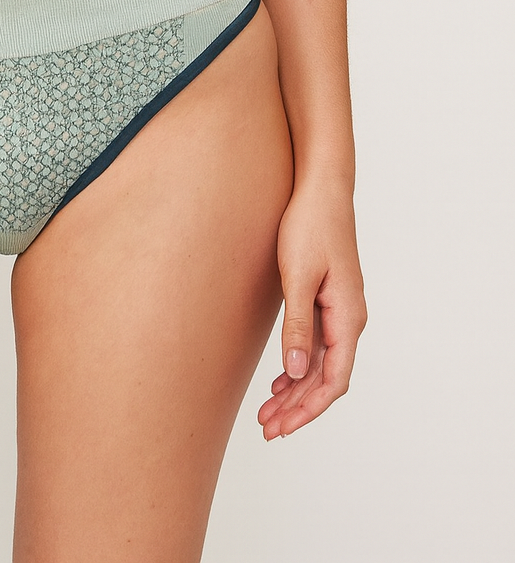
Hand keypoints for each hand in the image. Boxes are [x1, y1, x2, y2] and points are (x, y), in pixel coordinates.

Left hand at [259, 178, 366, 438]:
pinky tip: (281, 378)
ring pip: (321, 363)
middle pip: (327, 378)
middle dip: (298, 407)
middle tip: (267, 428)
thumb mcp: (298, 276)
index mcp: (348, 317)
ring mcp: (340, 309)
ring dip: (296, 389)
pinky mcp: (328, 298)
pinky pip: (318, 344)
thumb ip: (298, 326)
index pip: (335, 379)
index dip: (309, 408)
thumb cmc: (310, 226)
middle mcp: (350, 318)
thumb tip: (297, 372)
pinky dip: (299, 366)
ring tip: (267, 412)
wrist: (321, 188)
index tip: (283, 427)